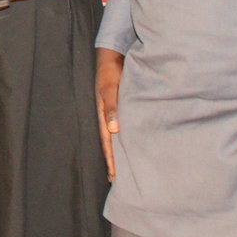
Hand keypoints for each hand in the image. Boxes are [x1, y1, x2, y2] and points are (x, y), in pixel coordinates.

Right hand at [95, 48, 123, 180]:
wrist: (113, 56)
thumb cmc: (110, 72)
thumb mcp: (110, 88)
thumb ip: (111, 107)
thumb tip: (114, 130)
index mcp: (103, 115)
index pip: (107, 142)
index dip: (111, 159)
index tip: (114, 176)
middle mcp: (108, 117)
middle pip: (111, 143)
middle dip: (114, 161)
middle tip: (118, 181)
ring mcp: (115, 113)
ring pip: (117, 137)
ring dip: (121, 152)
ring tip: (126, 168)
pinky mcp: (123, 108)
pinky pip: (125, 128)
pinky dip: (127, 139)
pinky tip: (133, 145)